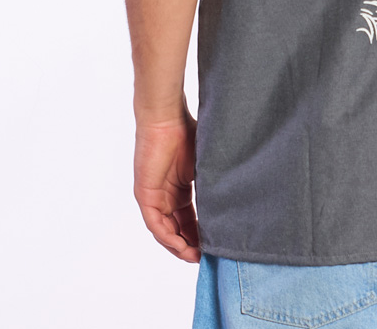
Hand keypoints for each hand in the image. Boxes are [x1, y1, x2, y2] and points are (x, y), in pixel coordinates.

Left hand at [133, 108, 200, 262]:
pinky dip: (169, 237)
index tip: (214, 244)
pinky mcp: (146, 196)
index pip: (187, 219)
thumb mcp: (203, 165)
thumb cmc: (186, 133)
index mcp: (177, 189)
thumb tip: (230, 198)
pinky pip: (156, 224)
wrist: (167, 119)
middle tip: (207, 256)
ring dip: (179, 246)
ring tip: (196, 257)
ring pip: (165, 231)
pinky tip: (183, 246)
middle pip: (176, 229)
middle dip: (191, 244)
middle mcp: (164, 196)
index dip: (199, 234)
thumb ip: (210, 183)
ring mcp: (154, 197)